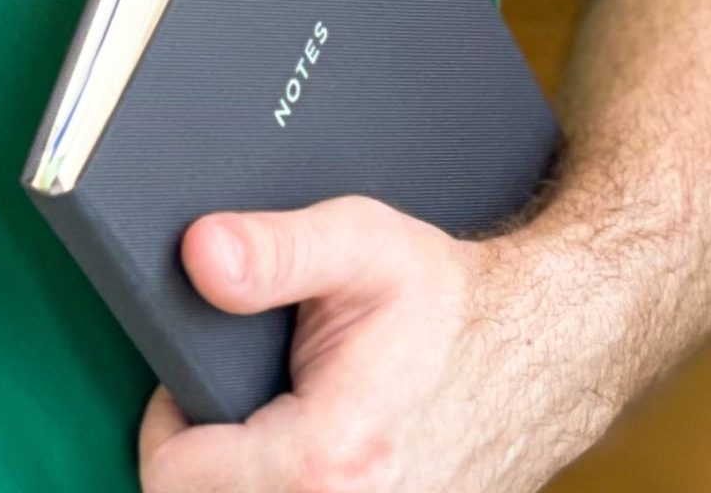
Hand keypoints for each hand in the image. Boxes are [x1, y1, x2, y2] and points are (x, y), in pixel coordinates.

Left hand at [136, 199, 588, 492]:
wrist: (543, 349)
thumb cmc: (448, 301)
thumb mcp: (359, 242)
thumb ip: (273, 250)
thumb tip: (199, 255)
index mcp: (326, 462)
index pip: (175, 480)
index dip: (167, 420)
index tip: (192, 381)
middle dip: (206, 458)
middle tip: (234, 402)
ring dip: (247, 480)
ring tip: (271, 427)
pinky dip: (290, 489)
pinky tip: (312, 455)